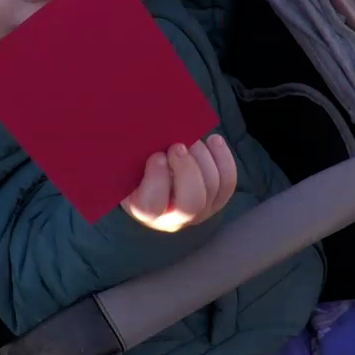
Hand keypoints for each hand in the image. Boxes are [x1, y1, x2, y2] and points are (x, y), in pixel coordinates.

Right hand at [122, 136, 237, 232]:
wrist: (155, 178)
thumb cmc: (137, 169)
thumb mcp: (127, 166)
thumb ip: (132, 156)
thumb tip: (146, 135)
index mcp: (144, 210)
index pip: (151, 206)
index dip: (157, 179)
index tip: (156, 156)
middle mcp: (174, 218)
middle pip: (190, 204)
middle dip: (187, 171)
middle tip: (178, 146)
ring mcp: (200, 212)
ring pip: (212, 189)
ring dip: (203, 158)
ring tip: (192, 139)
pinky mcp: (217, 201)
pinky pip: (227, 182)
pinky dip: (223, 158)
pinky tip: (213, 141)